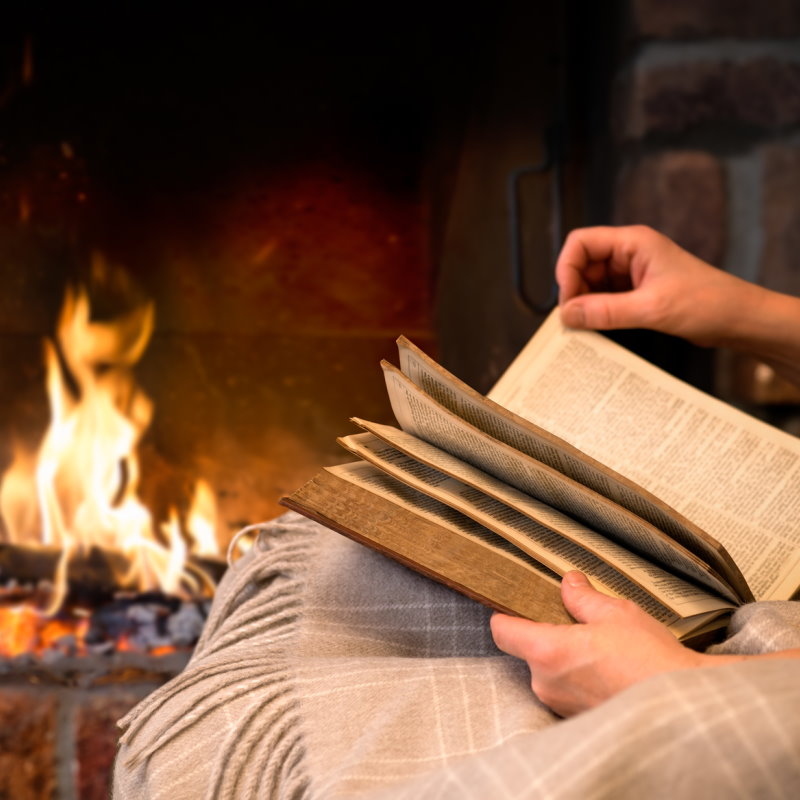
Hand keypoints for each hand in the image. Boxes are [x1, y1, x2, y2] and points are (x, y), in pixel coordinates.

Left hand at [490, 571, 704, 716]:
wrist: (682, 706)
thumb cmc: (650, 658)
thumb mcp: (615, 613)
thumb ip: (583, 598)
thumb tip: (569, 583)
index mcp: (547, 652)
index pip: (502, 632)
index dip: (504, 615)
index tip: (512, 604)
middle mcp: (546, 683)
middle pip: (527, 651)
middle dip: (545, 635)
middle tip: (575, 623)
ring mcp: (560, 705)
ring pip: (547, 672)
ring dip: (563, 658)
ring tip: (598, 648)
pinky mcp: (577, 719)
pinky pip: (565, 691)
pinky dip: (577, 678)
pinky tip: (605, 669)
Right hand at [555, 225, 756, 346]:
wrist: (738, 319)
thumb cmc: (706, 303)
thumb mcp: (651, 308)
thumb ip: (605, 311)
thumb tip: (566, 315)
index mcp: (633, 242)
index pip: (581, 243)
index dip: (566, 269)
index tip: (567, 300)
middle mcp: (629, 253)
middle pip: (582, 264)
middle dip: (573, 291)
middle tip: (574, 320)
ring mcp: (632, 273)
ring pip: (591, 284)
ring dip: (584, 304)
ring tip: (586, 327)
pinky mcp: (636, 292)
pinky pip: (605, 299)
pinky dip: (597, 313)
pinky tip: (599, 329)